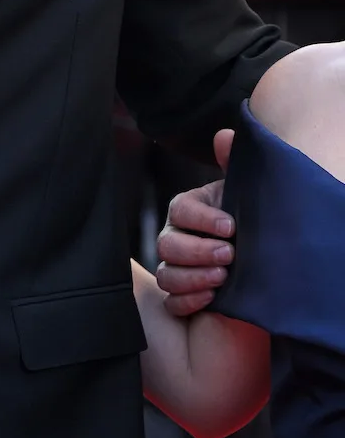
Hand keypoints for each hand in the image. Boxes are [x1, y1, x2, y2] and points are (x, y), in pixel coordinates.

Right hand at [155, 128, 237, 316]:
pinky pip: (172, 302)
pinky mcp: (183, 299)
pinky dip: (189, 301)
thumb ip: (234, 167)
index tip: (231, 227)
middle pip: (167, 244)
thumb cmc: (254, 231)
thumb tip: (224, 135)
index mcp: (191, 213)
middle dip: (198, 251)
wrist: (270, 274)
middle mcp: (178, 240)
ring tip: (223, 279)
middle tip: (229, 256)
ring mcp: (178, 270)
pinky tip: (212, 298)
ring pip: (167, 273)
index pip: (180, 210)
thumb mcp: (247, 198)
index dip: (202, 219)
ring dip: (194, 277)